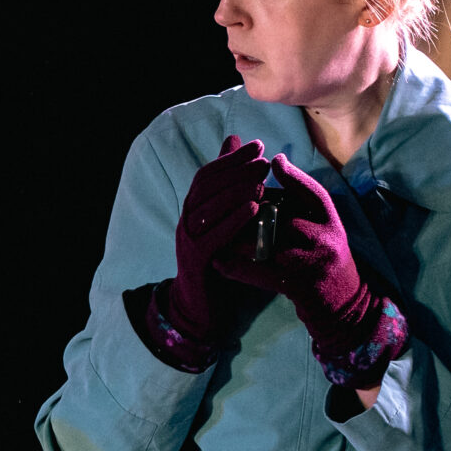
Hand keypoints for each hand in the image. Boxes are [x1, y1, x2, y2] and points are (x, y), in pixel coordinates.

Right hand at [162, 136, 273, 347]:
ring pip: (208, 208)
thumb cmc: (216, 260)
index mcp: (193, 210)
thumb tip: (237, 168)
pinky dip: (232, 220)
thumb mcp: (222, 226)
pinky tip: (254, 208)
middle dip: (237, 170)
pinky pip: (212, 236)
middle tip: (264, 159)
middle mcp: (186, 221)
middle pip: (207, 187)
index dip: (231, 158)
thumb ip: (228, 198)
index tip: (258, 145)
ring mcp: (187, 240)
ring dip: (236, 190)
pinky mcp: (196, 260)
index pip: (208, 174)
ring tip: (262, 179)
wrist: (199, 305)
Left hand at [216, 154, 379, 353]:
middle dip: (255, 216)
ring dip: (242, 243)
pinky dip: (239, 269)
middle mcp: (329, 239)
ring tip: (219, 238)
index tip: (274, 160)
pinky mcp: (302, 286)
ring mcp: (316, 264)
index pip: (314, 194)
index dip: (294, 177)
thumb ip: (301, 203)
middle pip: (285, 219)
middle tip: (226, 209)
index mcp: (332, 222)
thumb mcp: (322, 229)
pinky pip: (264, 274)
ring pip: (271, 246)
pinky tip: (218, 263)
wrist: (342, 304)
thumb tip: (277, 161)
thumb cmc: (323, 260)